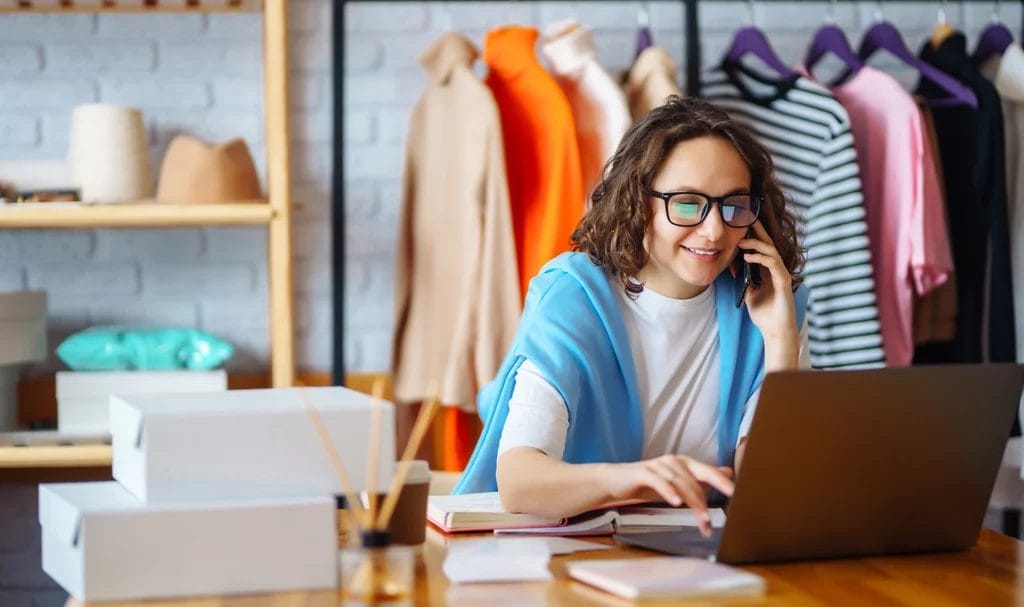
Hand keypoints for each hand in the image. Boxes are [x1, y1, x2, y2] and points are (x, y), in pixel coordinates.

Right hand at [602, 455, 734, 536]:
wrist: (616, 480)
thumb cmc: (649, 482)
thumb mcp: (678, 481)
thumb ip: (701, 478)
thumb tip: (728, 473)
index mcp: (685, 463)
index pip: (708, 472)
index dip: (722, 482)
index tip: (736, 495)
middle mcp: (674, 461)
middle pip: (695, 480)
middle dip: (705, 503)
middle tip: (712, 522)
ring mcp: (658, 465)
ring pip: (680, 484)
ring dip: (692, 505)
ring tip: (701, 523)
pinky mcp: (643, 472)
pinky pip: (659, 482)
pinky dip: (668, 492)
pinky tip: (676, 503)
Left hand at [738, 221, 798, 353]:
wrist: (775, 331)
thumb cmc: (764, 314)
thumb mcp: (748, 293)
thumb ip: (743, 279)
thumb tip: (732, 265)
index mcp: (768, 272)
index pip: (761, 249)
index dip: (753, 236)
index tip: (741, 226)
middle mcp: (777, 270)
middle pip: (769, 245)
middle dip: (758, 231)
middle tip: (747, 219)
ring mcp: (782, 275)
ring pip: (771, 252)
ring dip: (756, 244)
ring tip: (741, 242)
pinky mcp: (784, 282)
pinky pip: (773, 265)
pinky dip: (760, 258)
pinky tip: (748, 257)